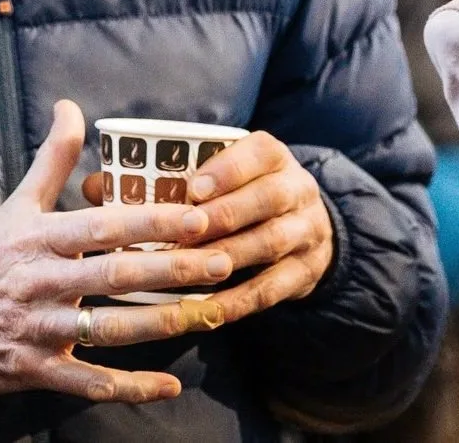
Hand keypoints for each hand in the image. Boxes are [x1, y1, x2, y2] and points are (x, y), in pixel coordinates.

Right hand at [0, 100, 236, 402]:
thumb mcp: (12, 206)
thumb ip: (50, 160)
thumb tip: (70, 106)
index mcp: (39, 237)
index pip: (104, 226)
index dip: (154, 222)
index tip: (198, 216)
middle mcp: (41, 281)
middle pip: (116, 275)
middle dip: (174, 270)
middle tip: (222, 262)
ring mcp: (37, 328)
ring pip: (109, 328)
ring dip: (163, 323)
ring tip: (209, 314)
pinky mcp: (32, 369)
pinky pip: (88, 381)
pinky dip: (129, 386)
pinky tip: (167, 384)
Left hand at [177, 130, 334, 317]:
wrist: (307, 230)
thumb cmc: (251, 196)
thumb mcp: (241, 175)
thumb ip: (207, 179)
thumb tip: (152, 194)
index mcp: (277, 158)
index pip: (261, 152)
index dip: (227, 170)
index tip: (194, 189)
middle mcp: (299, 190)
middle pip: (269, 197)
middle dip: (225, 214)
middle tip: (186, 231)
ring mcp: (307, 232)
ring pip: (271, 241)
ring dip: (227, 255)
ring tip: (191, 267)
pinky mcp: (304, 272)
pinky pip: (271, 288)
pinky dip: (237, 299)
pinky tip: (208, 306)